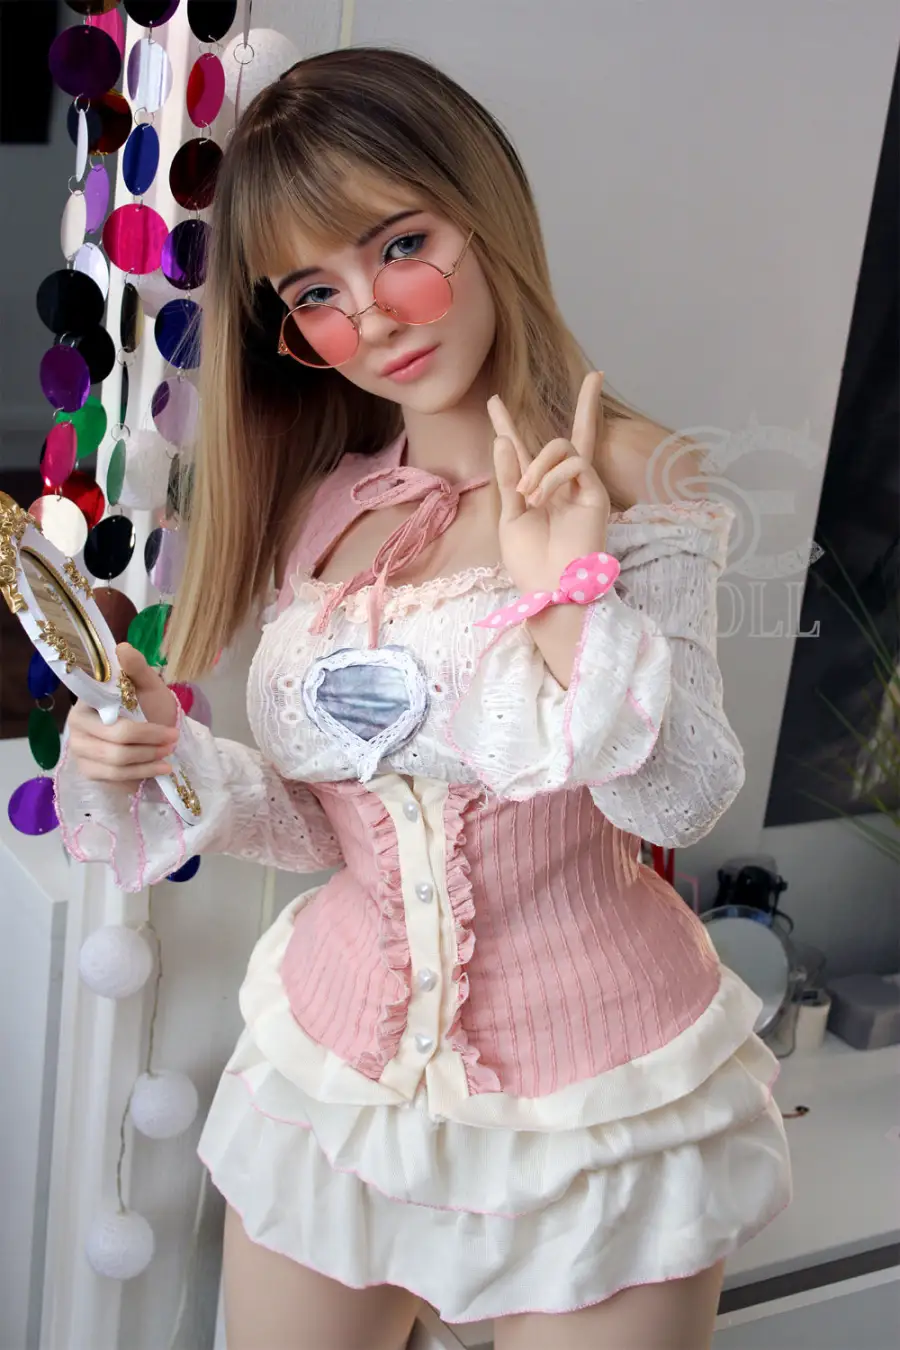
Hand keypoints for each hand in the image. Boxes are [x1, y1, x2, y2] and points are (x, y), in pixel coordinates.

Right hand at [66, 643, 178, 787]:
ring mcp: (80, 750)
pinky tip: (162, 767)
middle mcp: (76, 725)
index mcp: (86, 700)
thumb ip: (137, 668)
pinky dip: (143, 771)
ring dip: (149, 756)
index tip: (158, 717)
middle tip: (172, 738)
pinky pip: (116, 775)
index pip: (104, 712)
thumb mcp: (149, 685)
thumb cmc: (150, 707)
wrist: (155, 735)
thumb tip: (122, 648)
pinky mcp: (90, 771)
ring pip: (118, 759)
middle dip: (150, 739)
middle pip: (115, 738)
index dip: (136, 721)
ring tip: (169, 751)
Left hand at [488, 371, 610, 594]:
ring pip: (564, 446)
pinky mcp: (596, 495)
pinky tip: (540, 499)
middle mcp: (562, 486)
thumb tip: (503, 439)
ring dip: (539, 465)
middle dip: (587, 405)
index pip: (521, 450)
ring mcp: (582, 489)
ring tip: (527, 496)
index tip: (492, 400)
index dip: (507, 424)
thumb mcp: (509, 516)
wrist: (549, 589)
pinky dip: (552, 477)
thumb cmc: (529, 561)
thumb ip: (508, 478)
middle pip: (575, 436)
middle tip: (593, 380)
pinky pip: (575, 465)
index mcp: (535, 490)